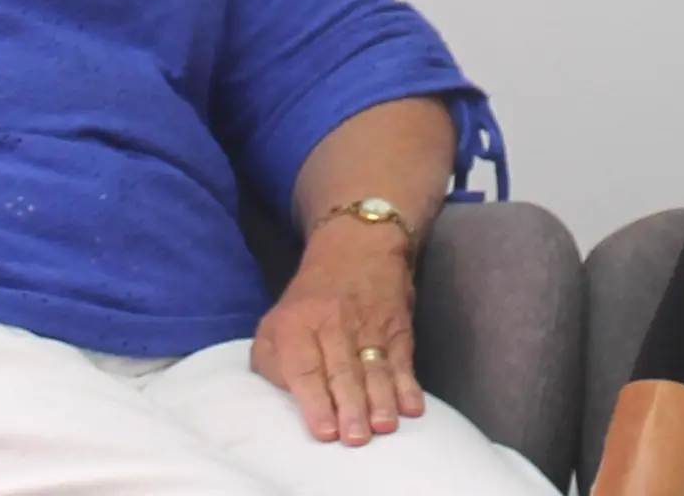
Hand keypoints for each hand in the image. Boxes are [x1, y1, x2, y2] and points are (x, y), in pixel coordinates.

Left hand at [251, 220, 424, 446]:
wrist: (357, 243)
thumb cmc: (310, 298)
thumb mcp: (276, 319)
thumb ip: (271, 360)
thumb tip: (283, 396)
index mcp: (297, 324)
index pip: (304, 366)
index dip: (314, 400)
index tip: (324, 432)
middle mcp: (333, 324)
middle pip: (342, 370)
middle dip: (350, 406)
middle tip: (355, 438)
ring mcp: (369, 324)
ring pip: (374, 367)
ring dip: (380, 399)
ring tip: (383, 426)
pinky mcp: (397, 325)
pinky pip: (402, 358)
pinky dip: (408, 383)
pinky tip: (412, 406)